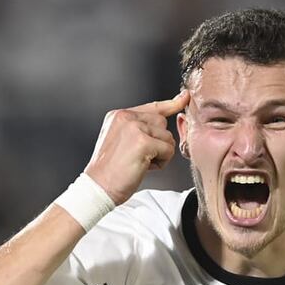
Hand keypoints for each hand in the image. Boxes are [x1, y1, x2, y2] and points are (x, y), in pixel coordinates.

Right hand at [84, 90, 189, 204]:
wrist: (98, 187)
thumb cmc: (111, 171)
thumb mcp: (121, 141)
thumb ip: (139, 129)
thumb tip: (163, 123)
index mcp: (119, 115)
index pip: (152, 107)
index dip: (171, 104)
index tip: (185, 97)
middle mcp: (126, 117)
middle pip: (162, 122)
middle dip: (159, 142)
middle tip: (142, 157)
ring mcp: (134, 128)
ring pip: (167, 137)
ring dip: (161, 153)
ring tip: (141, 163)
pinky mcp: (142, 142)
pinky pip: (168, 149)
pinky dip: (162, 162)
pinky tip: (145, 167)